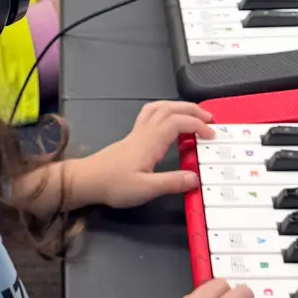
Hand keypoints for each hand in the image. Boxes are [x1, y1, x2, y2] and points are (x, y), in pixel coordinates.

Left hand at [80, 100, 213, 208]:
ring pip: (159, 108)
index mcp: (151, 141)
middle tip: (210, 119)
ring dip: (179, 107)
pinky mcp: (131, 138)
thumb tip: (196, 178)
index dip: (197, 125)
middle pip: (170, 109)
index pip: (178, 123)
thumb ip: (171, 183)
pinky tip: (168, 121)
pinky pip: (150, 114)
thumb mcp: (145, 189)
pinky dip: (165, 111)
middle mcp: (144, 132)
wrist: (87, 180)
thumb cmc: (114, 185)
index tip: (211, 136)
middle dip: (192, 110)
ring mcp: (137, 132)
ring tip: (194, 115)